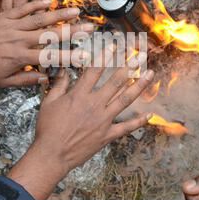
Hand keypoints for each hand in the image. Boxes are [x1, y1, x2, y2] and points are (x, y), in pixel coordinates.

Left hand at [0, 0, 94, 86]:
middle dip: (73, 31)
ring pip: (39, 19)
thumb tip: (44, 78)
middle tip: (90, 27)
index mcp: (21, 58)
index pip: (50, 57)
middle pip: (51, 35)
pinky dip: (36, 4)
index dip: (69, 57)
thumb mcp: (3, 81)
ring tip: (76, 10)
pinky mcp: (3, 17)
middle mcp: (19, 40)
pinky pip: (22, 9)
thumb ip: (25, 80)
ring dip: (59, 14)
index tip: (86, 56)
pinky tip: (50, 1)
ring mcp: (12, 26)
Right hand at [7, 58, 154, 199]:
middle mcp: (94, 104)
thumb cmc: (48, 129)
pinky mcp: (107, 135)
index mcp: (79, 95)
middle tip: (139, 56)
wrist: (52, 154)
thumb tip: (64, 71)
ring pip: (125, 99)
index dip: (106, 55)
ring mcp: (103, 120)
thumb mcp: (49, 103)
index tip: (114, 45)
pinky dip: (138, 122)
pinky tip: (149, 115)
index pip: (95, 70)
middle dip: (129, 66)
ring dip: (139, 86)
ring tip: (150, 74)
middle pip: (115, 81)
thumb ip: (59, 86)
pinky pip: (126, 127)